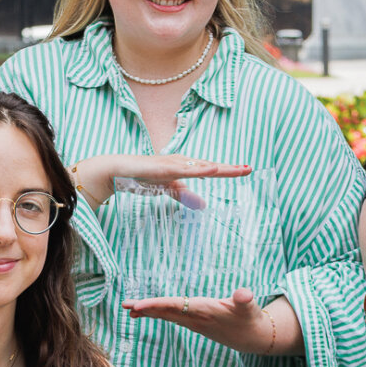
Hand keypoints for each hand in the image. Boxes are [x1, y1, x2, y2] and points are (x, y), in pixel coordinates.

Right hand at [69, 153, 250, 210]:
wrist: (116, 170)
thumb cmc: (141, 176)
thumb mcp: (168, 188)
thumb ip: (185, 195)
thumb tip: (204, 204)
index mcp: (184, 166)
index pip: (210, 169)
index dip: (228, 170)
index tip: (246, 170)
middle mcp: (181, 162)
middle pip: (210, 166)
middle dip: (229, 168)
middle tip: (249, 168)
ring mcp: (171, 163)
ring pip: (199, 166)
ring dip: (218, 168)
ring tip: (237, 169)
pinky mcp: (162, 167)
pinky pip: (183, 169)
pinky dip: (197, 169)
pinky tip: (210, 169)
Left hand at [124, 288, 291, 355]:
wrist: (251, 337)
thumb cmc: (249, 317)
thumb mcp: (250, 307)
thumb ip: (245, 299)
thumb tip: (244, 294)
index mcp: (203, 311)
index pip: (175, 306)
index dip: (156, 305)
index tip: (139, 306)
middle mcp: (194, 318)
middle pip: (166, 312)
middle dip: (146, 309)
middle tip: (127, 306)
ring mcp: (192, 322)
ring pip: (166, 315)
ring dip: (148, 311)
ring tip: (129, 309)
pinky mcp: (193, 322)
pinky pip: (170, 316)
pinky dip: (156, 313)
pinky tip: (144, 312)